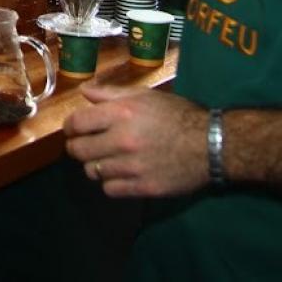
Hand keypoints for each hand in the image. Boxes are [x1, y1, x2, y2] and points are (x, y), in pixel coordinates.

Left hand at [63, 83, 207, 196]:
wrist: (211, 144)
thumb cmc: (178, 115)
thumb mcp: (146, 96)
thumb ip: (110, 94)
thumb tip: (83, 92)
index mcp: (121, 113)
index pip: (76, 123)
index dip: (70, 126)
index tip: (74, 129)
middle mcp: (122, 140)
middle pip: (78, 150)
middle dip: (78, 146)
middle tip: (87, 145)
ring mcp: (132, 166)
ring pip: (92, 171)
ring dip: (96, 165)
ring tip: (108, 159)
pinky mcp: (142, 187)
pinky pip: (110, 189)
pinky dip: (111, 183)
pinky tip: (121, 174)